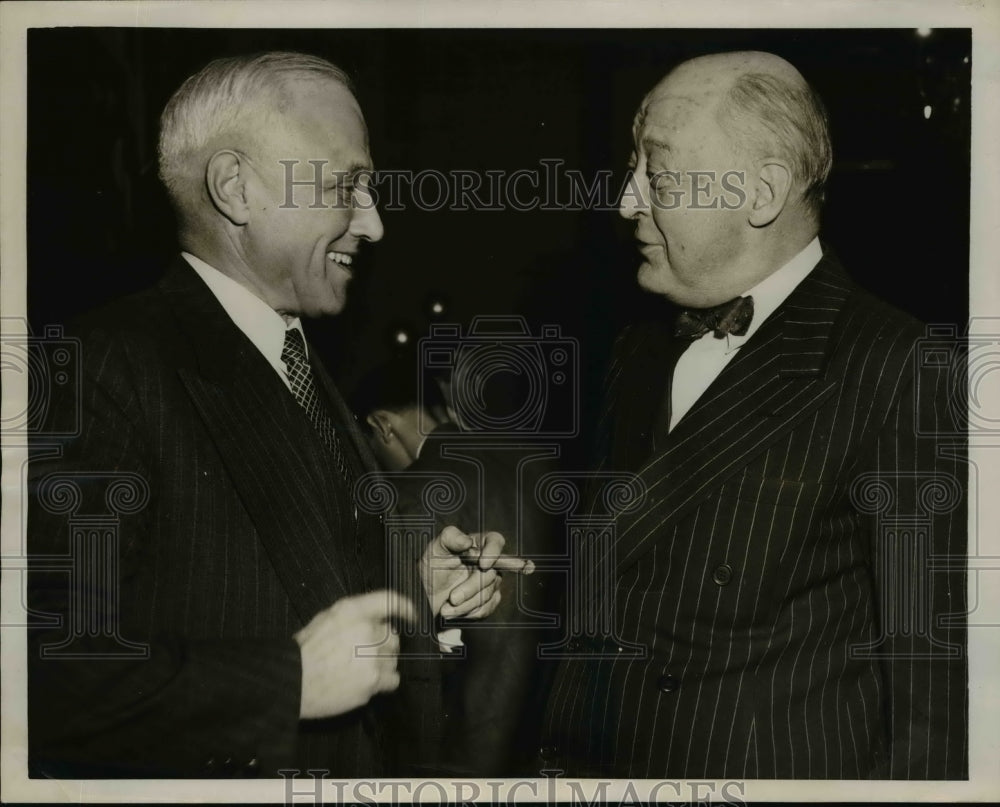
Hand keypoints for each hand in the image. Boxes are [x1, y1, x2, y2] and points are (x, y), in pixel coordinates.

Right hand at [294, 589, 415, 719]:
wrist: (292, 680)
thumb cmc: (305, 651)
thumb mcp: (326, 618)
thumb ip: (354, 615)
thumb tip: (376, 619)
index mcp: (352, 611)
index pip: (389, 601)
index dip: (404, 606)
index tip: (410, 614)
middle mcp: (366, 630)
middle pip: (393, 637)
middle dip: (383, 645)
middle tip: (363, 655)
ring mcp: (372, 656)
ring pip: (393, 659)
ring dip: (382, 665)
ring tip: (358, 671)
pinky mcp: (373, 680)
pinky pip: (393, 679)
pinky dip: (384, 682)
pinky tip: (366, 682)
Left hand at [420, 526, 531, 618]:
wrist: (425, 596)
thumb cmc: (429, 567)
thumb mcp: (435, 549)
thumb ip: (450, 538)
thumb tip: (467, 540)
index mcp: (477, 544)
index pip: (495, 541)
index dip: (494, 552)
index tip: (483, 565)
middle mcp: (487, 562)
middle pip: (492, 574)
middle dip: (471, 588)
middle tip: (452, 598)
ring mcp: (489, 582)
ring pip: (489, 594)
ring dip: (467, 604)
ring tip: (446, 609)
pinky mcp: (488, 600)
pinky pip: (487, 608)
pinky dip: (469, 612)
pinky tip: (454, 612)